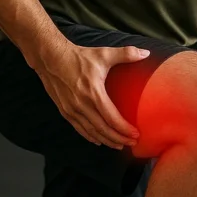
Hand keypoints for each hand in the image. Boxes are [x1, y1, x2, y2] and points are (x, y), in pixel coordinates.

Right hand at [34, 43, 148, 148]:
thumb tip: (145, 53)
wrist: (50, 58)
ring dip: (106, 140)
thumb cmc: (78, 57)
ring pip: (91, 132)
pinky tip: (99, 140)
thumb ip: (126, 53)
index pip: (111, 118)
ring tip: (119, 144)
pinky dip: (90, 136)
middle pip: (103, 129)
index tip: (136, 134)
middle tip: (131, 143)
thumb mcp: (104, 53)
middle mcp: (81, 105)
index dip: (124, 129)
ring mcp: (72, 110)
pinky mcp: (65, 111)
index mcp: (93, 93)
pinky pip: (79, 129)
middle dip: (118, 139)